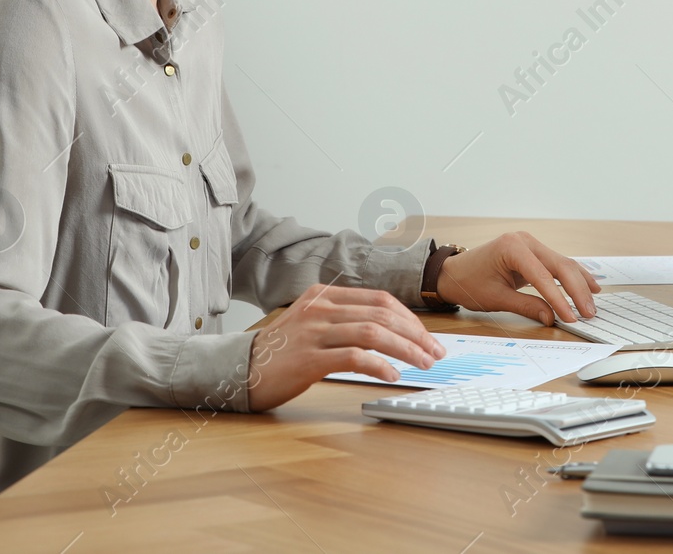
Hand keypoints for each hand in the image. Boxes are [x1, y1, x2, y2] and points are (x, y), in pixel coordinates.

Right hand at [246, 283, 446, 411]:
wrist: (237, 370)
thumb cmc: (279, 352)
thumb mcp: (312, 324)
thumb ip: (344, 320)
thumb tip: (390, 332)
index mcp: (325, 296)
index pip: (380, 299)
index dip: (410, 319)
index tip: (427, 337)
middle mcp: (321, 309)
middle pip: (382, 314)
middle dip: (416, 334)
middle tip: (435, 352)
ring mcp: (314, 332)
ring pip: (373, 332)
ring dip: (405, 349)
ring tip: (423, 364)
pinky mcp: (309, 358)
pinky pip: (354, 356)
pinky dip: (380, 365)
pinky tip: (393, 375)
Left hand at [434, 231, 600, 326]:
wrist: (453, 273)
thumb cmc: (469, 283)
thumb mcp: (497, 298)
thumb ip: (526, 306)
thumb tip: (551, 317)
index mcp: (512, 248)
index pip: (543, 276)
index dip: (560, 299)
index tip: (572, 317)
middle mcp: (524, 241)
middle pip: (560, 266)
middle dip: (577, 291)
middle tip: (588, 313)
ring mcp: (530, 243)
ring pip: (563, 263)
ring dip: (579, 284)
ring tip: (592, 304)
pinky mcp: (533, 251)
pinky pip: (557, 264)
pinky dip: (573, 276)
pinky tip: (589, 285)